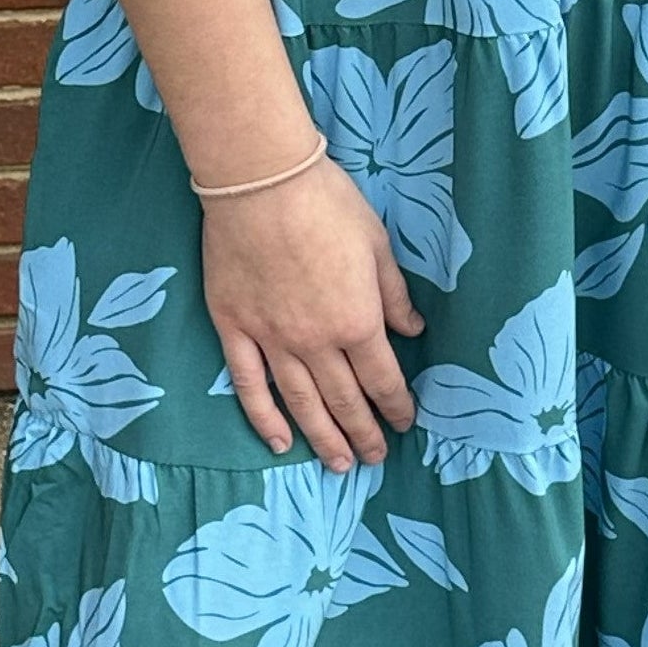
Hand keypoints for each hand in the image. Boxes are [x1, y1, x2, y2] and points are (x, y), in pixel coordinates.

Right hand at [203, 155, 424, 470]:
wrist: (260, 181)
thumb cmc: (326, 203)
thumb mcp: (377, 244)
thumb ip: (394, 294)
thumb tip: (413, 330)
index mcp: (357, 321)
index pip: (382, 379)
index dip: (396, 407)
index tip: (404, 423)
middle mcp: (315, 342)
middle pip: (344, 400)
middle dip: (363, 434)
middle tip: (374, 459)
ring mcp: (271, 339)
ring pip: (300, 402)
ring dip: (322, 437)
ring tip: (337, 465)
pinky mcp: (233, 328)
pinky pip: (249, 384)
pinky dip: (263, 418)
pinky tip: (278, 442)